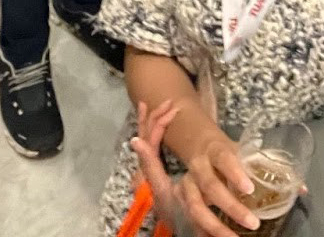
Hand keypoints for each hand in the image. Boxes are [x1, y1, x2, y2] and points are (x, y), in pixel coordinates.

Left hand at [131, 100, 182, 225]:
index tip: (172, 108)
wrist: (188, 233)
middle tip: (165, 101)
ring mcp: (153, 174)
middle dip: (154, 117)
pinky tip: (163, 132)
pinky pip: (157, 151)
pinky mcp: (161, 179)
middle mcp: (148, 170)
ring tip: (158, 108)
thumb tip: (135, 139)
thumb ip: (149, 166)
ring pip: (150, 143)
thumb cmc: (181, 213)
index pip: (150, 139)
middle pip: (147, 137)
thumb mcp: (163, 190)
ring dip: (154, 124)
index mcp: (149, 170)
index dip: (158, 121)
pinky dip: (158, 137)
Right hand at [178, 130, 261, 236]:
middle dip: (231, 207)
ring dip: (216, 227)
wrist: (198, 148)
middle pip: (210, 186)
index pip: (224, 159)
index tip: (250, 190)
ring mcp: (186, 185)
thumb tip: (297, 189)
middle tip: (253, 223)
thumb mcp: (240, 152)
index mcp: (216, 151)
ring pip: (196, 208)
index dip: (235, 174)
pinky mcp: (181, 201)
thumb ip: (262, 169)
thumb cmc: (226, 155)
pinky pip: (192, 221)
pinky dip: (205, 233)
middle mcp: (198, 167)